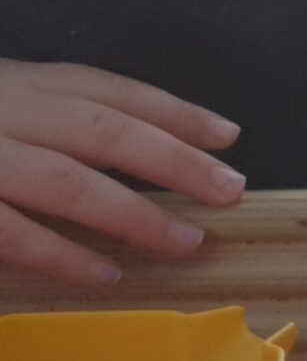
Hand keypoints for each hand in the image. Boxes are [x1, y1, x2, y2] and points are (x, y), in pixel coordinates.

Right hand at [0, 60, 244, 288]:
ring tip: (190, 242)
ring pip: (69, 183)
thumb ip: (52, 120)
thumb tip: (133, 149)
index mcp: (24, 86)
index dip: (173, 113)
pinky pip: (14, 233)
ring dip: (136, 214)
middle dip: (175, 161)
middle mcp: (9, 113)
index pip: (111, 93)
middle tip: (231, 189)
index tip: (228, 135)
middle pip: (104, 132)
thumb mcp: (1, 101)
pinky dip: (63, 255)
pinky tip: (107, 274)